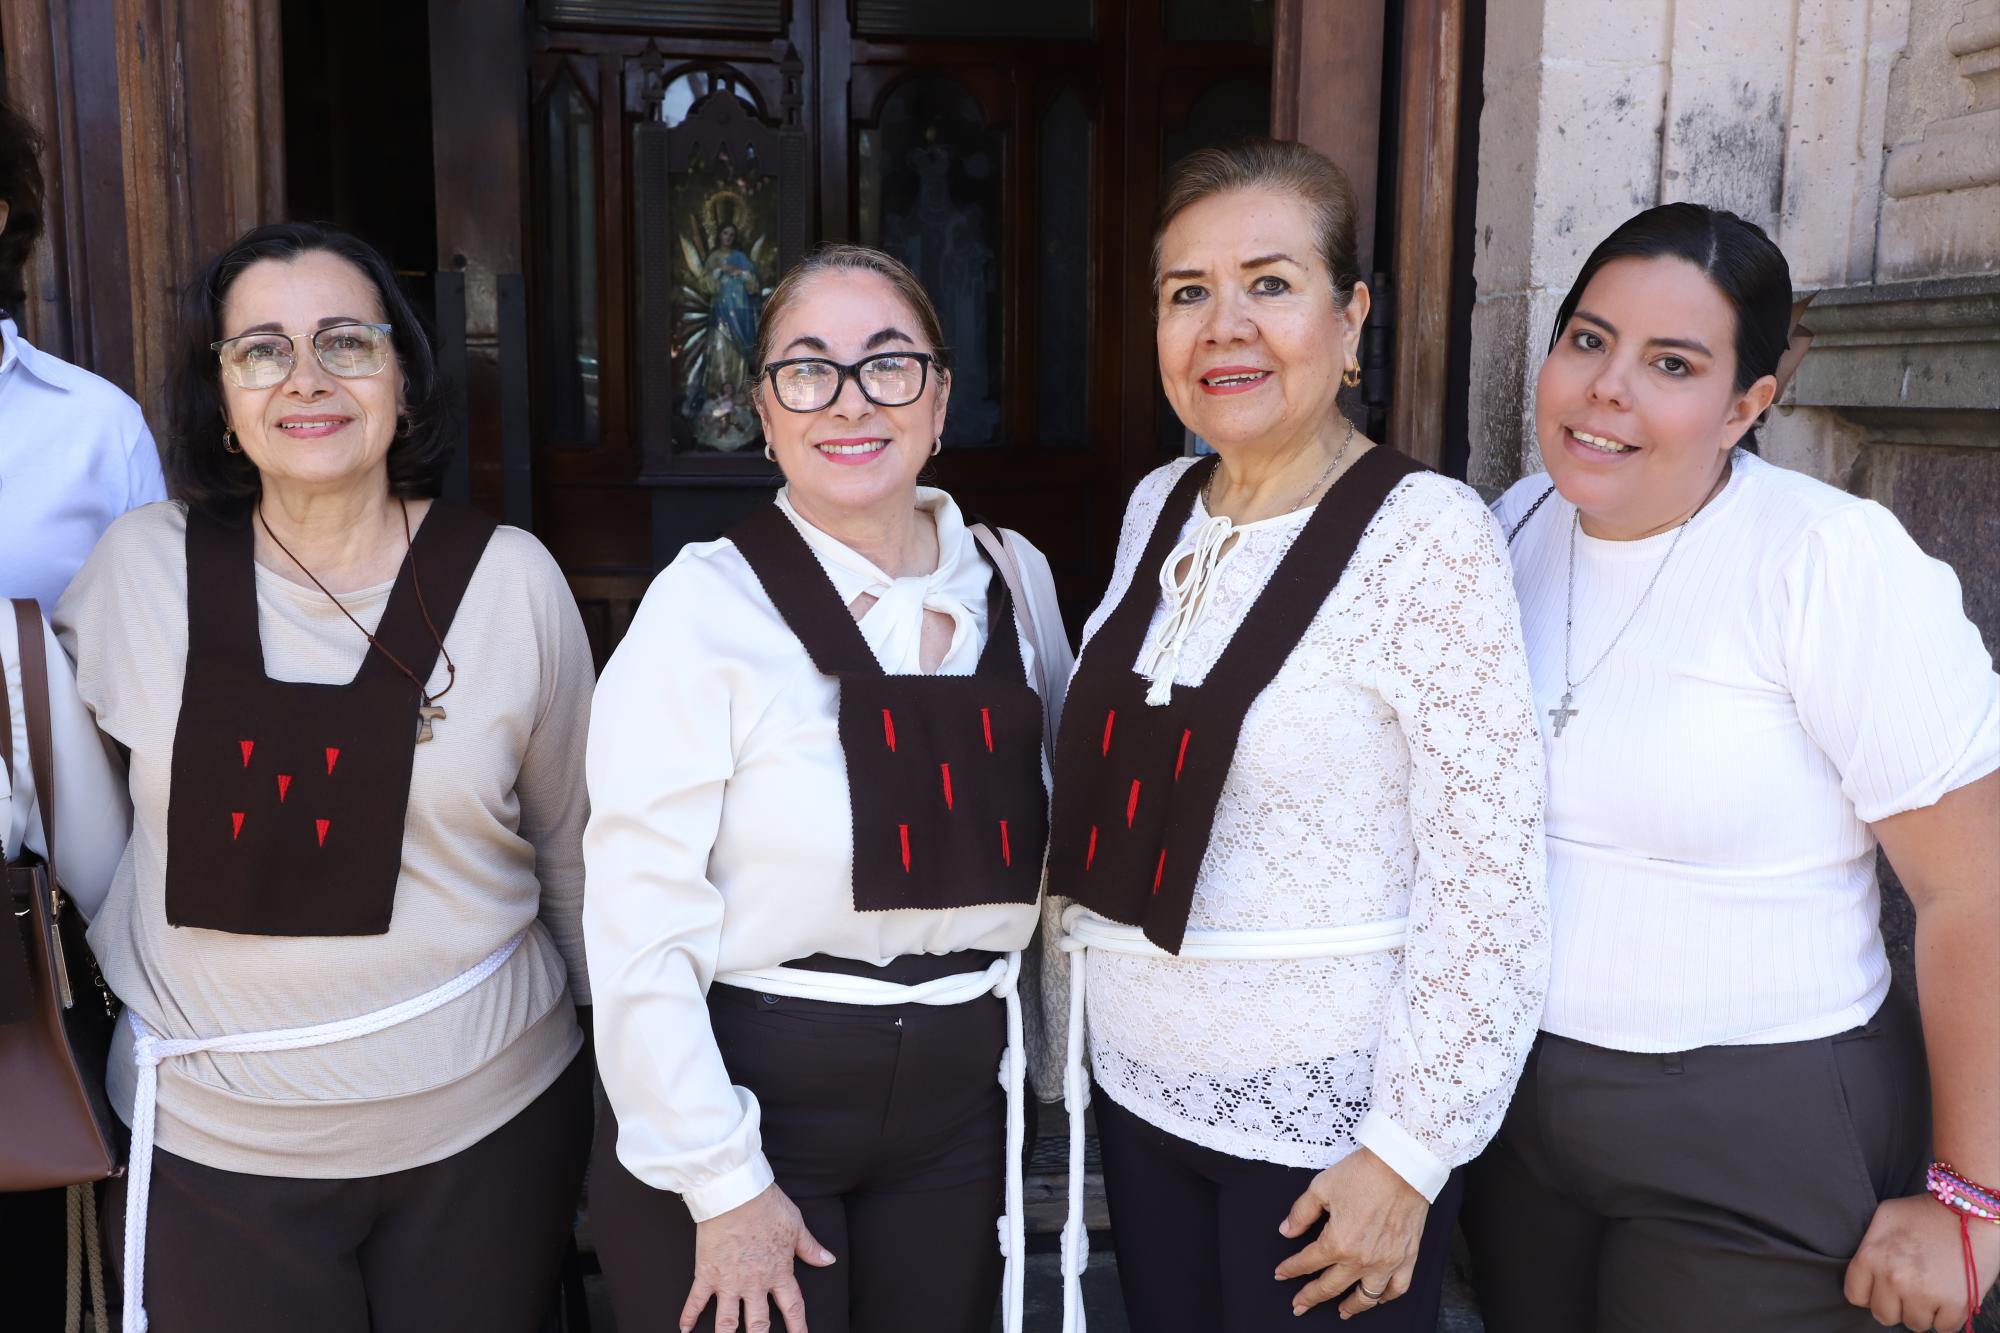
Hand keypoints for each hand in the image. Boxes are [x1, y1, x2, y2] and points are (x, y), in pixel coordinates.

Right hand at [681, 1184, 835, 1332]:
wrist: (736, 1194)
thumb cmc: (767, 1206)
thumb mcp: (796, 1226)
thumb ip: (811, 1248)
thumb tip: (828, 1259)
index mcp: (779, 1272)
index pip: (792, 1308)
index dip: (798, 1327)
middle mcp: (754, 1284)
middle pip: (758, 1323)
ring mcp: (729, 1282)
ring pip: (727, 1321)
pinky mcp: (706, 1274)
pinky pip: (696, 1300)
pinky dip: (688, 1316)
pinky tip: (685, 1329)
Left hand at [1274, 1148, 1428, 1318]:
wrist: (1403, 1164)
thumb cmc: (1364, 1172)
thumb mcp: (1321, 1187)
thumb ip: (1301, 1213)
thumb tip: (1287, 1230)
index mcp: (1338, 1242)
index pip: (1307, 1263)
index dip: (1291, 1269)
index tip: (1281, 1274)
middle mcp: (1362, 1259)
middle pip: (1331, 1286)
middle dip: (1310, 1298)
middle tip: (1299, 1305)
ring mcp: (1387, 1261)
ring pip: (1365, 1296)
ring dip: (1351, 1307)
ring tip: (1341, 1312)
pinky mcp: (1407, 1257)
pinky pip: (1397, 1288)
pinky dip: (1386, 1297)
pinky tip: (1377, 1299)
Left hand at [1846, 1195, 1998, 1330]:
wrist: (1969, 1209)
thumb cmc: (1925, 1211)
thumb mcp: (1885, 1217)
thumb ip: (1869, 1245)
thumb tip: (1863, 1269)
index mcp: (1871, 1256)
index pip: (1855, 1295)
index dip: (1870, 1293)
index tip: (1883, 1288)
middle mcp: (1893, 1278)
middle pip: (1883, 1315)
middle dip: (1896, 1305)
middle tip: (1910, 1289)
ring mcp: (1924, 1293)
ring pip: (1914, 1324)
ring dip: (1922, 1312)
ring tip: (1931, 1289)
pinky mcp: (1955, 1304)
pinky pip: (1943, 1329)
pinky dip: (1946, 1317)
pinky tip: (1948, 1295)